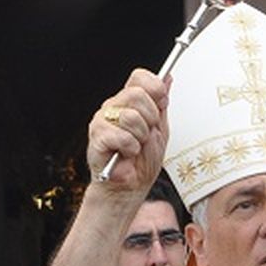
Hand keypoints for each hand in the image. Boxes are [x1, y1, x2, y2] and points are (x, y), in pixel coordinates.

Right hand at [87, 69, 170, 191]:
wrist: (130, 188)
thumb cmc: (142, 162)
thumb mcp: (160, 130)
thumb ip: (162, 105)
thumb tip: (168, 78)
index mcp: (129, 102)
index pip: (139, 77)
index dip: (154, 89)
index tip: (161, 104)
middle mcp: (114, 107)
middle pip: (137, 94)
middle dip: (150, 119)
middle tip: (146, 134)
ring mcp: (103, 120)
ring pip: (131, 116)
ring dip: (141, 137)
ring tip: (136, 147)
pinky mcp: (97, 136)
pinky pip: (122, 136)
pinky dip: (131, 148)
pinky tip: (127, 154)